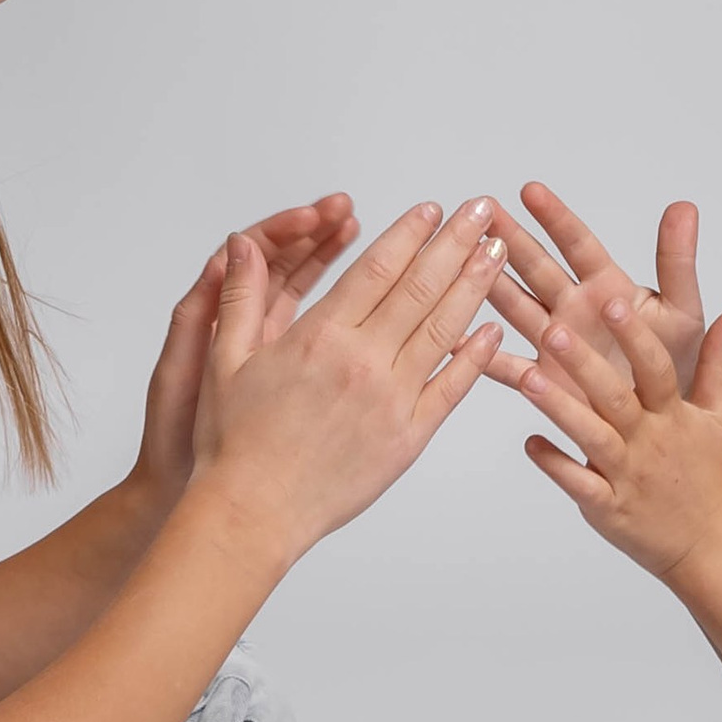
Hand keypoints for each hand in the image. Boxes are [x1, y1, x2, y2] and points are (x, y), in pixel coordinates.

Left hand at [131, 195, 358, 515]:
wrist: (200, 490)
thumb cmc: (181, 436)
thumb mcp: (186, 371)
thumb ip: (203, 312)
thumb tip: (224, 253)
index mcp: (217, 316)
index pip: (253, 258)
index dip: (285, 232)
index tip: (315, 216)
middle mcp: (246, 323)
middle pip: (287, 263)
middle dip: (317, 232)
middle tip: (349, 210)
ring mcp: (274, 343)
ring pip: (310, 288)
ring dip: (335, 258)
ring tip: (365, 233)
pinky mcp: (296, 366)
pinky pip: (325, 325)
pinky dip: (350, 305)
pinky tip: (382, 292)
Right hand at [189, 199, 506, 560]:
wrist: (253, 512)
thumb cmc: (233, 441)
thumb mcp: (224, 359)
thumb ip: (241, 295)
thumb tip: (241, 242)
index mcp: (319, 336)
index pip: (377, 269)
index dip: (409, 234)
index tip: (433, 209)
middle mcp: (362, 362)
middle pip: (420, 288)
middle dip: (456, 243)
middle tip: (483, 210)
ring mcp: (391, 401)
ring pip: (443, 330)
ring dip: (474, 287)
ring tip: (497, 252)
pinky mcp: (408, 438)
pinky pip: (450, 390)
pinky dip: (474, 357)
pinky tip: (492, 330)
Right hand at [483, 183, 706, 402]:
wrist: (665, 422)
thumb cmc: (675, 364)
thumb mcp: (682, 311)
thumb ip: (677, 262)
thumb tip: (684, 207)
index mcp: (608, 287)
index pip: (577, 244)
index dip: (554, 217)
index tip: (530, 191)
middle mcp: (574, 308)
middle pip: (537, 267)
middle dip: (510, 239)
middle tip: (481, 211)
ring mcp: (555, 341)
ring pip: (516, 305)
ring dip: (490, 284)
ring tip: (462, 260)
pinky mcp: (545, 379)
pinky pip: (509, 366)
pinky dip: (483, 355)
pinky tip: (455, 339)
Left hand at [518, 285, 721, 582]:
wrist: (711, 545)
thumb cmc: (709, 476)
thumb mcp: (719, 416)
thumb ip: (717, 363)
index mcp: (674, 416)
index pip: (655, 369)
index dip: (635, 337)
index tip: (613, 302)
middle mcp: (649, 442)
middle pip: (616, 397)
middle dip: (585, 363)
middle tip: (553, 328)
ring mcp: (626, 475)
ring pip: (591, 437)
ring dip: (560, 409)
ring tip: (528, 379)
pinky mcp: (608, 507)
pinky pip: (579, 485)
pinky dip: (555, 465)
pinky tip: (530, 444)